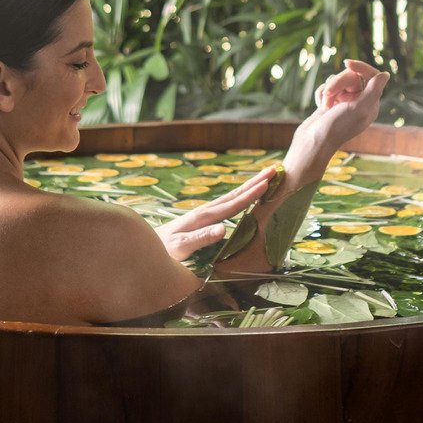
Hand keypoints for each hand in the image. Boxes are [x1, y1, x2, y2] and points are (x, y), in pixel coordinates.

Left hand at [154, 164, 279, 261]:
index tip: (266, 183)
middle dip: (254, 182)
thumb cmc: (164, 252)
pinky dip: (239, 197)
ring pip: (231, 197)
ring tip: (264, 178)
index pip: (232, 204)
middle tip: (273, 170)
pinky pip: (227, 205)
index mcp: (203, 217)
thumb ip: (201, 238)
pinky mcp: (203, 219)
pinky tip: (244, 197)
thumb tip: (223, 230)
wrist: (149, 249)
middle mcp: (205, 211)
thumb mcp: (181, 247)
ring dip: (249, 187)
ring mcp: (204, 214)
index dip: (250, 194)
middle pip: (235, 194)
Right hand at [303, 59, 389, 154]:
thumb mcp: (358, 109)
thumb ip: (373, 91)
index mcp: (370, 104)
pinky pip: (326, 88)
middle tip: (329, 94)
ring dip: (328, 90)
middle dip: (337, 83)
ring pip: (336, 80)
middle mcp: (359, 102)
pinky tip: (320, 107)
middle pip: (351, 76)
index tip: (347, 63)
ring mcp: (343, 103)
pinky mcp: (330, 103)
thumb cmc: (337, 127)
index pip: (371, 76)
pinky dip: (321, 95)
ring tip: (325, 106)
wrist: (312, 141)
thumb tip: (385, 74)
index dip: (360, 67)